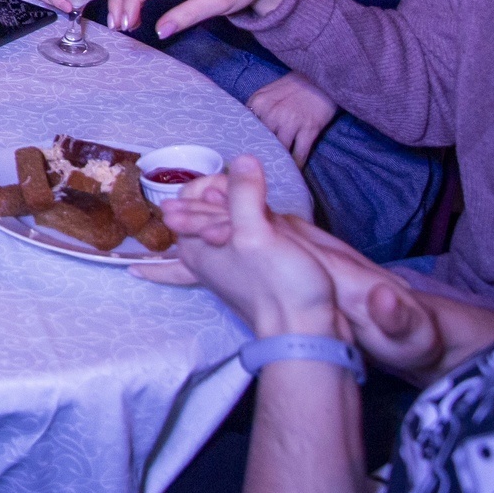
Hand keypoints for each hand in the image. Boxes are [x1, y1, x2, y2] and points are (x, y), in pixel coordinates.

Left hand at [151, 156, 340, 339]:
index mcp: (194, 246)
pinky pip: (241, 242)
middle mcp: (204, 257)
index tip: (234, 180)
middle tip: (234, 182)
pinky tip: (246, 225)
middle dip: (214, 195)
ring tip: (227, 197)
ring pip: (222, 227)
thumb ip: (245, 194)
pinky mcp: (254, 275)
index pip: (186, 200)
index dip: (210, 183)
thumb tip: (243, 160)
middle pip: (202, 213)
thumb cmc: (279, 286)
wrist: (307, 332)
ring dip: (226, 211)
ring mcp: (228, 268)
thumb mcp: (257, 232)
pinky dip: (241, 227)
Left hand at [249, 72, 339, 166]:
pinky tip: (295, 171)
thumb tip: (248, 132)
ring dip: (279, 162)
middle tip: (258, 170)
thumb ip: (257, 110)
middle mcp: (271, 113)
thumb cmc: (295, 86)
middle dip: (261, 156)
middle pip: (261, 141)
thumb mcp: (269, 93)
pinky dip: (297, 164)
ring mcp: (290, 121)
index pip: (246, 128)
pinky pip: (300, 153)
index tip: (243, 156)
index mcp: (257, 103)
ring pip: (280, 150)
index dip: (245, 143)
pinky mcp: (309, 128)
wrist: (322, 77)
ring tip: (277, 172)